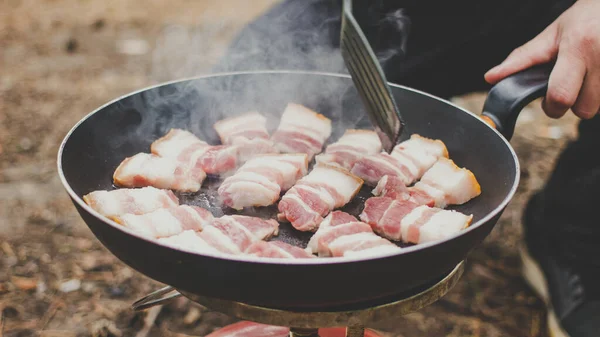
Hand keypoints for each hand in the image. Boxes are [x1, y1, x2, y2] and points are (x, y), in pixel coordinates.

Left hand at [484, 0, 599, 119]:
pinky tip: (597, 76)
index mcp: (578, 48)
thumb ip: (522, 59)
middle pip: (584, 109)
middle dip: (572, 105)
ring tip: (587, 77)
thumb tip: (490, 77)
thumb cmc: (582, 21)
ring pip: (599, 107)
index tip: (548, 101)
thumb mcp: (551, 35)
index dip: (551, 107)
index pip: (560, 95)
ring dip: (590, 99)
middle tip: (569, 87)